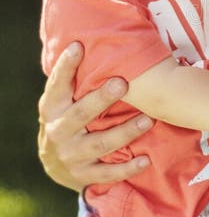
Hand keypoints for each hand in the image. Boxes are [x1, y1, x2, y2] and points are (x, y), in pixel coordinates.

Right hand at [38, 42, 152, 190]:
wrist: (54, 164)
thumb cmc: (67, 119)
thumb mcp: (63, 100)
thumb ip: (76, 79)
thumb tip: (94, 40)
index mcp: (52, 108)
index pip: (57, 85)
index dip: (66, 67)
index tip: (78, 46)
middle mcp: (58, 131)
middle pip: (80, 114)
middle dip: (101, 99)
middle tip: (122, 83)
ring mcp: (71, 155)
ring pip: (99, 144)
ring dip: (125, 132)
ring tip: (148, 120)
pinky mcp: (84, 176)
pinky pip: (108, 173)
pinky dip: (127, 168)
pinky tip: (145, 159)